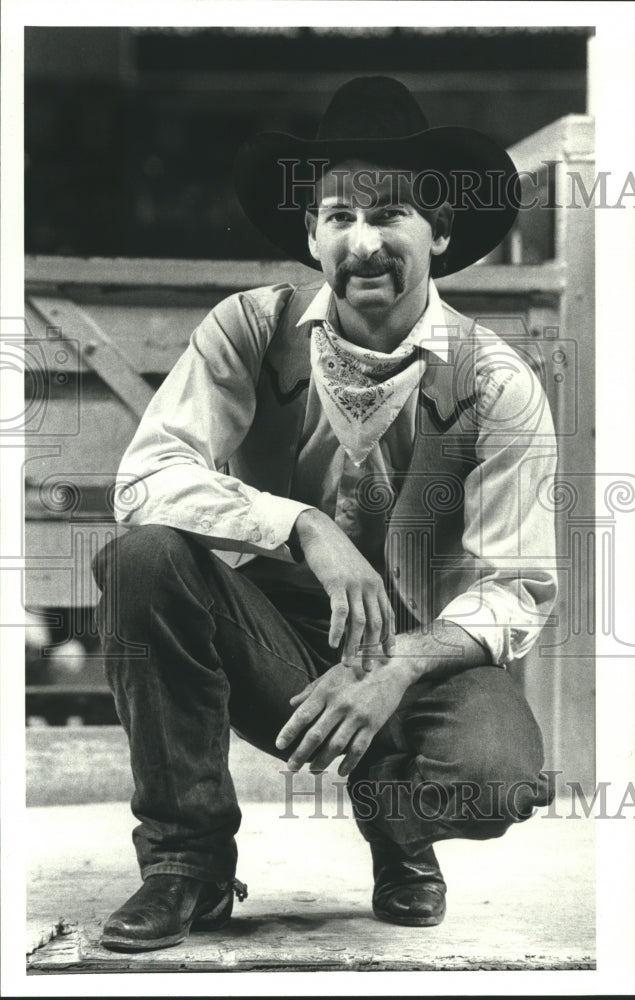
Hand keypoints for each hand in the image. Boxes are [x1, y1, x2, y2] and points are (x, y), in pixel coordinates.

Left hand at [275, 659, 412, 776]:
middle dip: (301, 754)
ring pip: (335, 746)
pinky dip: (348, 763)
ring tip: (313, 770)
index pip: (303, 715)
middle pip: (316, 735)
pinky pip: (358, 749)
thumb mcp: (331, 675)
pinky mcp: (372, 725)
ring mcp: (357, 716)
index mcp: (326, 691)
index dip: (289, 731)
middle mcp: (340, 705)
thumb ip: (311, 690)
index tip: (279, 745)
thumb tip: (292, 704)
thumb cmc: (357, 670)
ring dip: (322, 762)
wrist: (391, 669)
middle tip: (291, 766)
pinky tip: (340, 771)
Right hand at [292, 509, 394, 677]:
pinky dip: (337, 630)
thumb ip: (361, 592)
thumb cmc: (336, 556)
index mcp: (376, 585)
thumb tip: (360, 614)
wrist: (321, 533)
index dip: (389, 638)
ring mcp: (355, 585)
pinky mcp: (337, 583)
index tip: (388, 657)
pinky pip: (340, 612)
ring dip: (354, 646)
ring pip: (359, 622)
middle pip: (376, 624)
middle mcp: (370, 586)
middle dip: (372, 649)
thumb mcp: (355, 574)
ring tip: (347, 664)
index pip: (388, 617)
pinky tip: (332, 645)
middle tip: (368, 669)